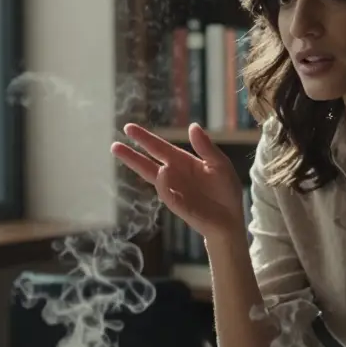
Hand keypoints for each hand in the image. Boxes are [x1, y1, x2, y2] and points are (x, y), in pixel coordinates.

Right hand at [112, 122, 245, 241]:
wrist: (230, 220)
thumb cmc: (225, 191)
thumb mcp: (219, 164)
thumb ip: (206, 147)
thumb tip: (193, 126)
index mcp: (182, 162)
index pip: (159, 148)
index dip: (144, 139)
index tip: (128, 128)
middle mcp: (173, 176)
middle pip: (147, 164)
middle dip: (132, 155)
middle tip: (114, 145)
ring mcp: (174, 192)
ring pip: (154, 179)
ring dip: (144, 168)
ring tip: (138, 158)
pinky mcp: (180, 207)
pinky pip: (169, 196)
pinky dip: (164, 186)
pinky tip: (162, 173)